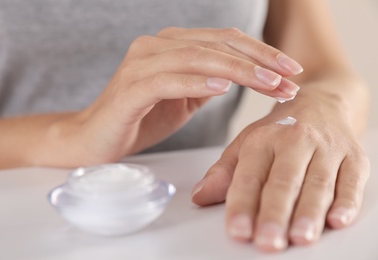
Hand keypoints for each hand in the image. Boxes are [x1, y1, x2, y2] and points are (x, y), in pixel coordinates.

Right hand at [68, 27, 301, 164]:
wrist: (95, 139)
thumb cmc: (140, 119)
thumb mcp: (182, 98)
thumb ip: (206, 81)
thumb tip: (240, 76)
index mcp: (171, 46)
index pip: (224, 41)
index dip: (260, 53)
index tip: (291, 71)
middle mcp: (155, 46)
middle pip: (216, 44)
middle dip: (258, 61)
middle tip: (289, 77)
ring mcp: (141, 64)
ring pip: (197, 58)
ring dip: (237, 70)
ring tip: (269, 84)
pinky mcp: (130, 88)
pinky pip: (168, 80)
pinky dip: (197, 82)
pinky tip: (223, 88)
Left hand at [191, 92, 369, 251]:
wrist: (322, 103)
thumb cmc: (281, 129)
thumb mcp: (247, 144)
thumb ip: (224, 172)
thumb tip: (199, 196)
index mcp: (264, 138)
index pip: (250, 175)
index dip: (242, 204)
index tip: (237, 229)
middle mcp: (295, 140)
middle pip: (284, 181)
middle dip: (275, 213)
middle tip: (267, 240)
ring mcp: (327, 148)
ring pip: (317, 183)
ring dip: (308, 212)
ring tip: (299, 237)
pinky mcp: (354, 157)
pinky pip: (352, 181)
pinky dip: (346, 201)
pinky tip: (337, 220)